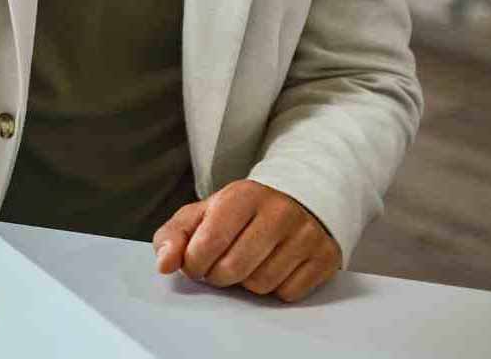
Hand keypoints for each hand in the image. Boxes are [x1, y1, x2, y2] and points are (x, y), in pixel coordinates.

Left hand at [152, 179, 341, 301]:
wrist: (298, 201)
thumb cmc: (240, 213)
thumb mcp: (202, 213)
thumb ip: (174, 235)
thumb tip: (165, 264)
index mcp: (243, 196)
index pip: (210, 242)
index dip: (195, 262)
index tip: (195, 262)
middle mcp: (279, 212)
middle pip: (234, 269)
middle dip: (218, 275)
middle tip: (220, 265)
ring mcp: (306, 235)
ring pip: (261, 285)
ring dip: (246, 283)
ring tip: (247, 263)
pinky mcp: (325, 258)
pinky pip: (288, 293)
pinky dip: (274, 288)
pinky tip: (273, 268)